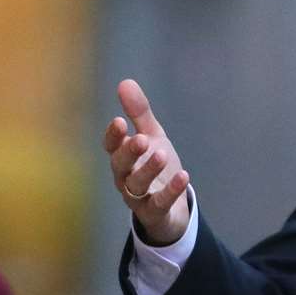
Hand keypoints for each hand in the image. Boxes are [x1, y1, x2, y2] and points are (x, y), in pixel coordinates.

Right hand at [103, 78, 190, 245]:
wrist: (172, 206)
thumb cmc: (157, 168)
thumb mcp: (152, 136)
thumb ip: (139, 113)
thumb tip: (124, 82)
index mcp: (123, 157)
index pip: (111, 146)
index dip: (113, 136)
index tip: (119, 121)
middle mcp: (126, 177)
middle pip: (120, 166)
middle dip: (129, 153)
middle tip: (141, 140)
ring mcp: (139, 197)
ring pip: (136, 185)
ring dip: (148, 170)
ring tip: (161, 155)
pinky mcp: (155, 212)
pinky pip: (160, 203)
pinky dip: (170, 190)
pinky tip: (184, 176)